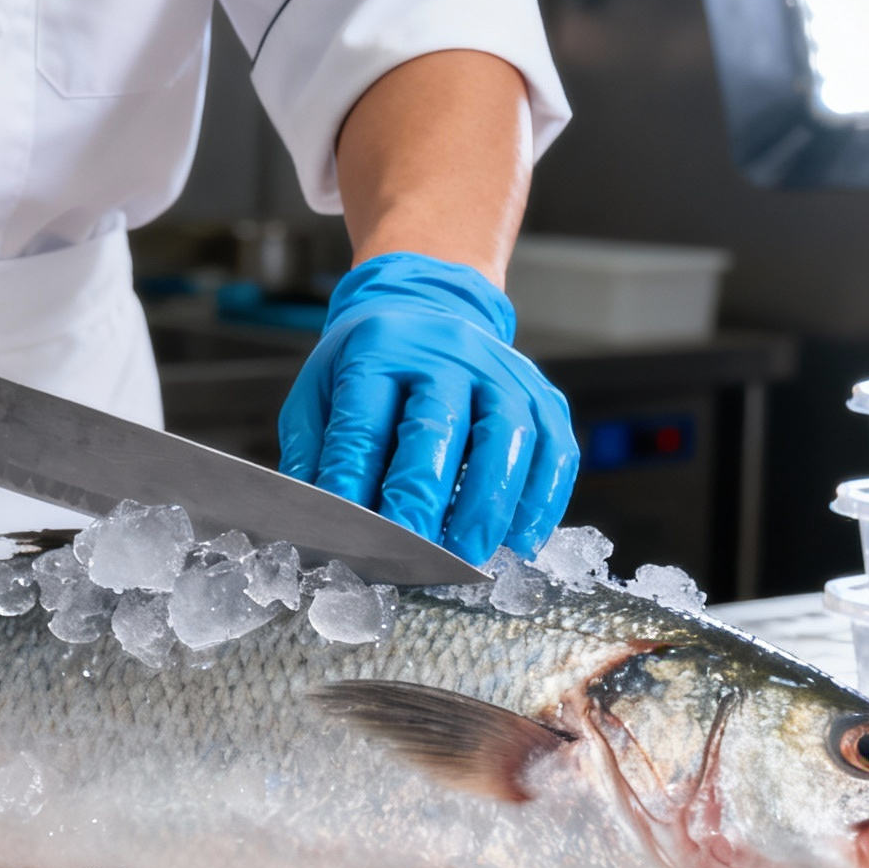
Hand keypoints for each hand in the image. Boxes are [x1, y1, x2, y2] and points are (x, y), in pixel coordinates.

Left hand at [279, 252, 576, 563]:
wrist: (430, 308)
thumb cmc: (370, 368)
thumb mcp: (321, 393)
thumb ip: (315, 455)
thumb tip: (313, 524)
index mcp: (379, 348)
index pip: (364, 422)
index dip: (354, 481)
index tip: (347, 534)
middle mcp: (447, 352)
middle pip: (437, 426)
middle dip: (423, 498)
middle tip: (411, 555)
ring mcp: (503, 371)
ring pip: (506, 437)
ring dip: (489, 505)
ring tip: (471, 559)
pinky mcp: (543, 395)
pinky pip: (555, 450)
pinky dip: (541, 501)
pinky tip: (521, 542)